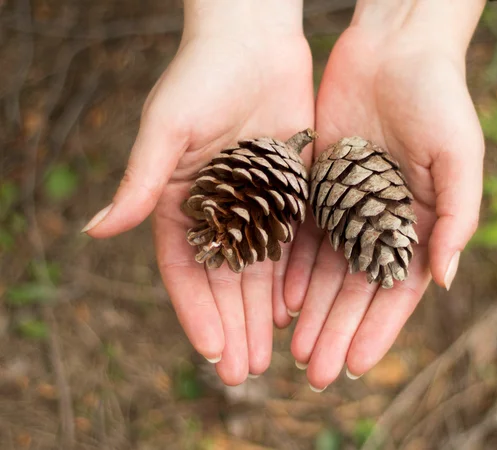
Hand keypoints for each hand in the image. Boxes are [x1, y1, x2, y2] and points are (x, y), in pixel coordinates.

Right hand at [82, 0, 312, 384]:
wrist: (254, 40)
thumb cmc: (202, 75)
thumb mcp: (167, 128)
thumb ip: (141, 183)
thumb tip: (96, 231)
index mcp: (181, 202)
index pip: (187, 270)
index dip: (199, 311)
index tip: (214, 349)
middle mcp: (219, 210)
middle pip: (226, 280)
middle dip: (235, 325)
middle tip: (247, 371)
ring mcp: (257, 204)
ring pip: (260, 270)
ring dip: (264, 313)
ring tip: (273, 354)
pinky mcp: (291, 191)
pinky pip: (293, 243)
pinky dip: (293, 277)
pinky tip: (298, 307)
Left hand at [284, 0, 485, 389]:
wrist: (395, 49)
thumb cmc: (438, 98)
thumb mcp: (459, 156)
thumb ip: (456, 218)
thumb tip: (445, 278)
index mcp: (418, 223)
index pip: (396, 290)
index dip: (378, 329)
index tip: (357, 365)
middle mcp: (379, 222)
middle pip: (355, 289)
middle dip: (337, 330)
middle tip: (316, 372)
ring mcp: (346, 206)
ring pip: (324, 270)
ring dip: (311, 311)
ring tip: (294, 348)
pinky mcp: (316, 185)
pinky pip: (302, 235)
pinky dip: (291, 268)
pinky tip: (280, 299)